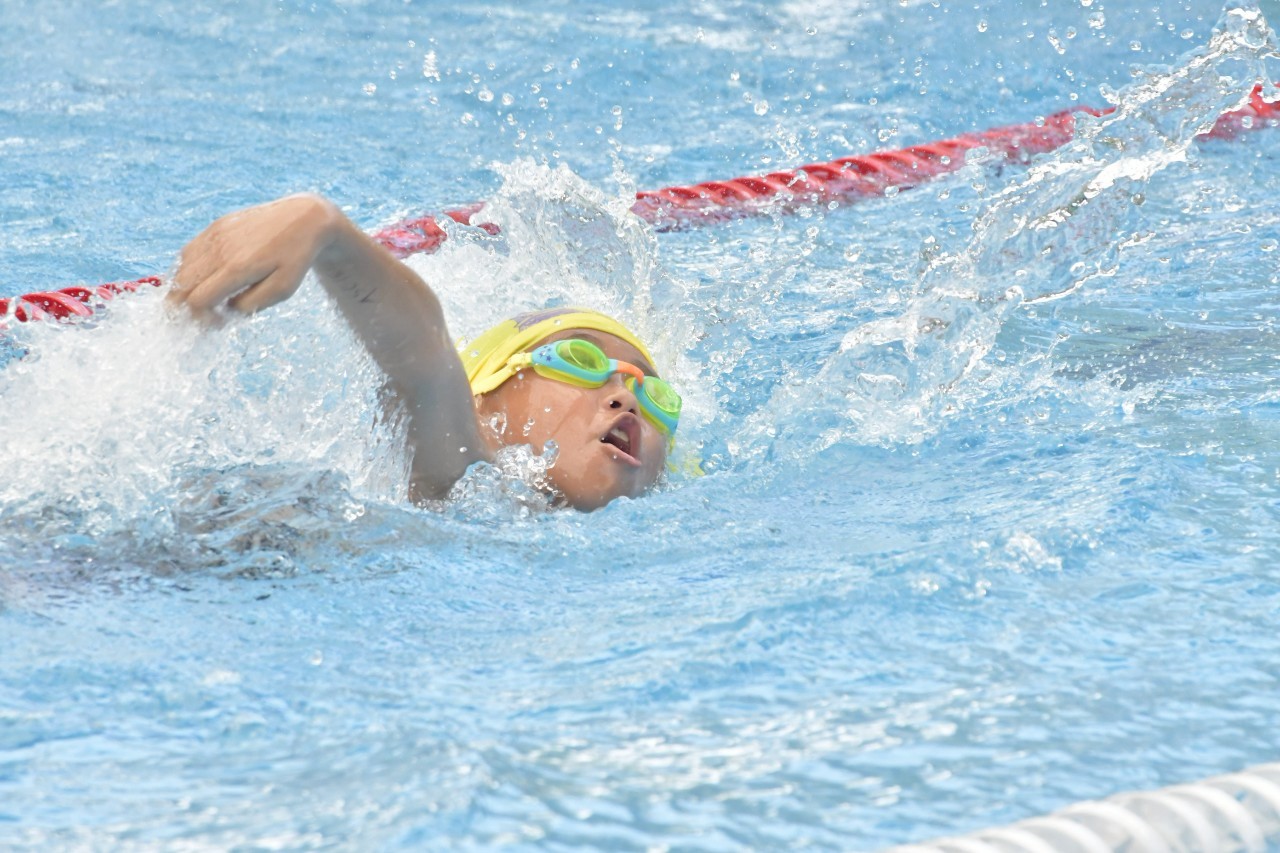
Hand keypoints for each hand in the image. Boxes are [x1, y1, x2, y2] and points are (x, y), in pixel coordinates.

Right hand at [168, 194, 339, 318]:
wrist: (303, 218)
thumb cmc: (295, 258)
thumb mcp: (282, 290)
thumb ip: (250, 304)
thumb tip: (223, 310)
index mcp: (237, 268)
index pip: (197, 300)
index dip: (201, 318)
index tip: (218, 322)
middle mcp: (219, 249)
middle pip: (180, 286)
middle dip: (185, 306)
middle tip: (206, 314)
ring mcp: (215, 234)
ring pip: (179, 269)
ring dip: (184, 288)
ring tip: (206, 298)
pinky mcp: (215, 226)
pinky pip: (188, 252)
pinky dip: (187, 270)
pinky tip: (204, 280)